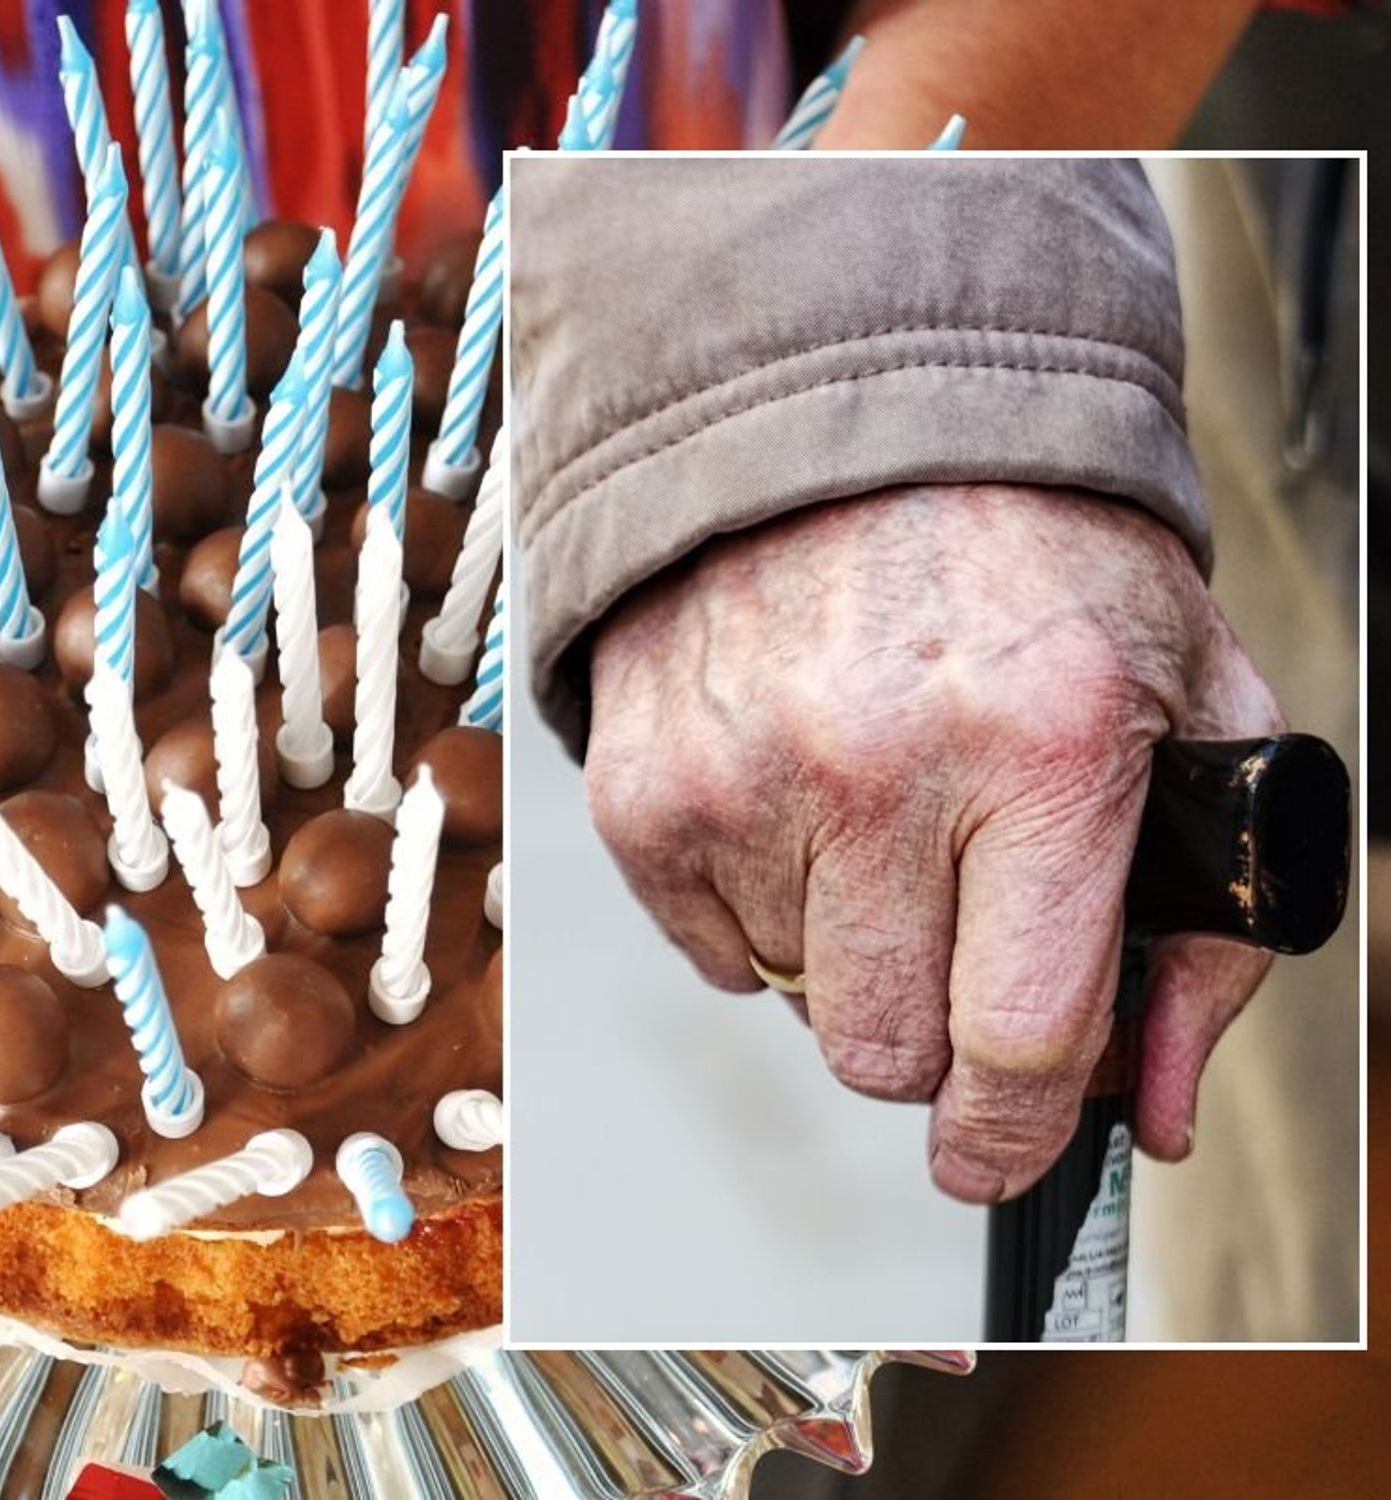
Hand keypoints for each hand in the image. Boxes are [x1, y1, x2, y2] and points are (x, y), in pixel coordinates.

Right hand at [584, 484, 1281, 1200]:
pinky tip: (797, 809)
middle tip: (950, 951)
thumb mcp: (1188, 709)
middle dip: (930, 1038)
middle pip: (885, 1050)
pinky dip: (758, 911)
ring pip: (794, 1000)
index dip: (1017, 1130)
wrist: (844, 415)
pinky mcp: (641, 783)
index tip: (997, 1148)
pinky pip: (706, 949)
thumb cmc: (1033, 559)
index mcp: (1045, 743)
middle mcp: (878, 761)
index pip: (1024, 1034)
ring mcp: (741, 773)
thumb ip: (1206, 929)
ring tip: (874, 825)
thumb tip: (1151, 1113)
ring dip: (844, 950)